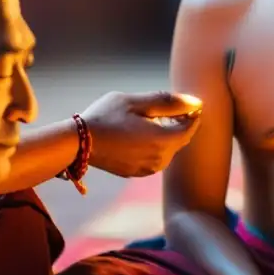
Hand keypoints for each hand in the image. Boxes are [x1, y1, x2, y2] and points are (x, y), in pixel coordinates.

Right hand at [82, 91, 202, 177]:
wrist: (77, 143)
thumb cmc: (106, 117)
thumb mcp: (136, 102)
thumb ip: (168, 102)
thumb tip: (196, 102)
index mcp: (163, 141)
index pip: (190, 128)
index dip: (192, 114)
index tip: (187, 103)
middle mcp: (160, 159)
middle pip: (181, 139)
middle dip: (180, 123)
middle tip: (168, 107)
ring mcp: (148, 168)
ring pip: (169, 149)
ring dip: (167, 134)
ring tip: (151, 118)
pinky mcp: (137, 172)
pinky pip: (156, 157)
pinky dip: (155, 145)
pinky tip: (140, 133)